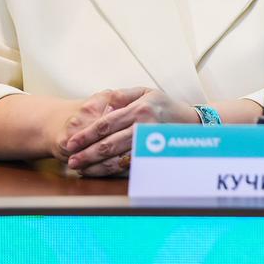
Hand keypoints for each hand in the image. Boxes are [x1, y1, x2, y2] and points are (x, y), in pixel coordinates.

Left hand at [63, 88, 198, 176]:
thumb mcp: (146, 92)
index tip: (71, 142)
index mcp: (140, 109)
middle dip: (87, 154)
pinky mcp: (154, 156)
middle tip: (71, 160)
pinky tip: (98, 171)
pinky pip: (129, 166)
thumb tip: (102, 100)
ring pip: (117, 158)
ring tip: (80, 168)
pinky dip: (111, 171)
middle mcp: (145, 126)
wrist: (193, 121)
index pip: (106, 124)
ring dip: (96, 166)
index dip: (86, 135)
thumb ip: (122, 95)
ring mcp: (150, 143)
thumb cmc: (165, 105)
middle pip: (109, 144)